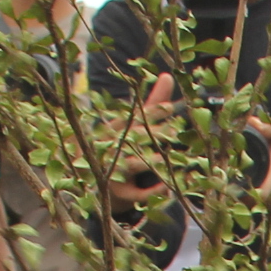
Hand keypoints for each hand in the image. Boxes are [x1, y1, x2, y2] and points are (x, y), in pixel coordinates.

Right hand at [103, 74, 180, 206]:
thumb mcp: (133, 126)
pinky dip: (152, 191)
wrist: (95, 184)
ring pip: (134, 164)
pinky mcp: (118, 193)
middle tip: (174, 131)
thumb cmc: (122, 148)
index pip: (134, 117)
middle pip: (134, 138)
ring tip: (168, 159)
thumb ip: (151, 105)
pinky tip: (168, 188)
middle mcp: (111, 147)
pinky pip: (136, 194)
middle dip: (154, 134)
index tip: (170, 108)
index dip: (151, 113)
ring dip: (151, 161)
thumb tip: (168, 75)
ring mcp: (112, 170)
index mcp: (114, 128)